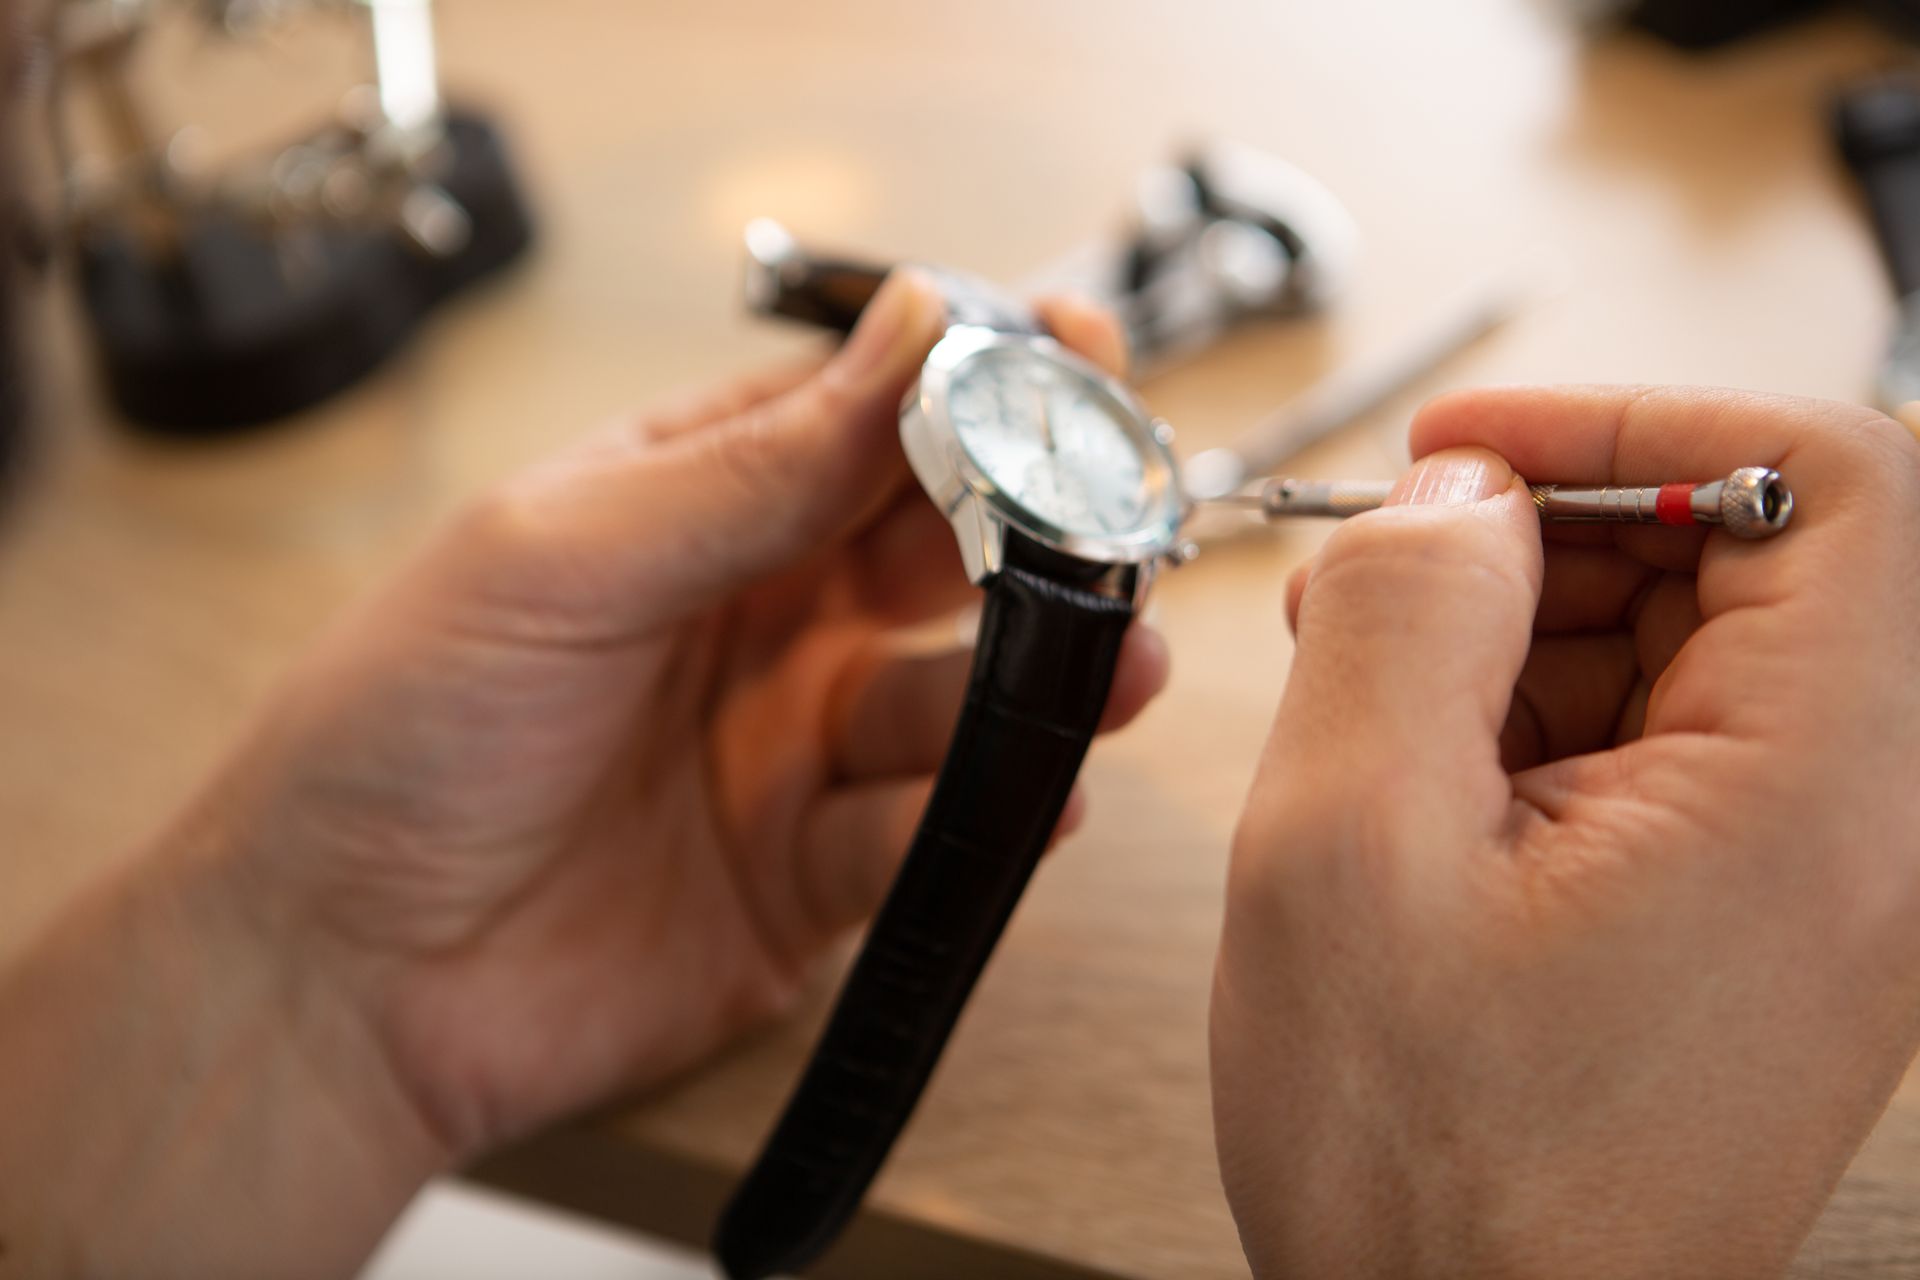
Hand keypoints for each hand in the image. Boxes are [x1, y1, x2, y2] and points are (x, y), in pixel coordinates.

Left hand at [0, 273, 1167, 1276]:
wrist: (337, 976)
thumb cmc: (401, 733)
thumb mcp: (564, 557)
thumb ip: (751, 465)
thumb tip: (913, 327)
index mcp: (694, 506)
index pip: (867, 417)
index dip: (976, 380)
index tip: (1074, 355)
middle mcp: (761, 616)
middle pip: (944, 547)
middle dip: (1039, 529)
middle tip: (1115, 523)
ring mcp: (793, 746)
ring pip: (959, 693)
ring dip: (1045, 677)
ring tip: (1112, 666)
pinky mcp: (813, 874)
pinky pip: (928, 832)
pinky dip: (986, 815)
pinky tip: (1032, 798)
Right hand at [1212, 387, 1919, 1278]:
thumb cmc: (1425, 1175)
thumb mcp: (1344, 852)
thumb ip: (1400, 616)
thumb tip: (1454, 495)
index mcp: (1824, 797)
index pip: (1838, 475)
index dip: (1640, 413)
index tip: (1478, 450)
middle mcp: (1869, 835)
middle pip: (1763, 551)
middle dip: (1557, 523)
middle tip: (1387, 564)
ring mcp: (1821, 884)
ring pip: (1698, 643)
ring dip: (1528, 621)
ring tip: (1370, 679)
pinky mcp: (1757, 921)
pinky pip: (1669, 745)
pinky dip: (1538, 714)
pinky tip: (1418, 763)